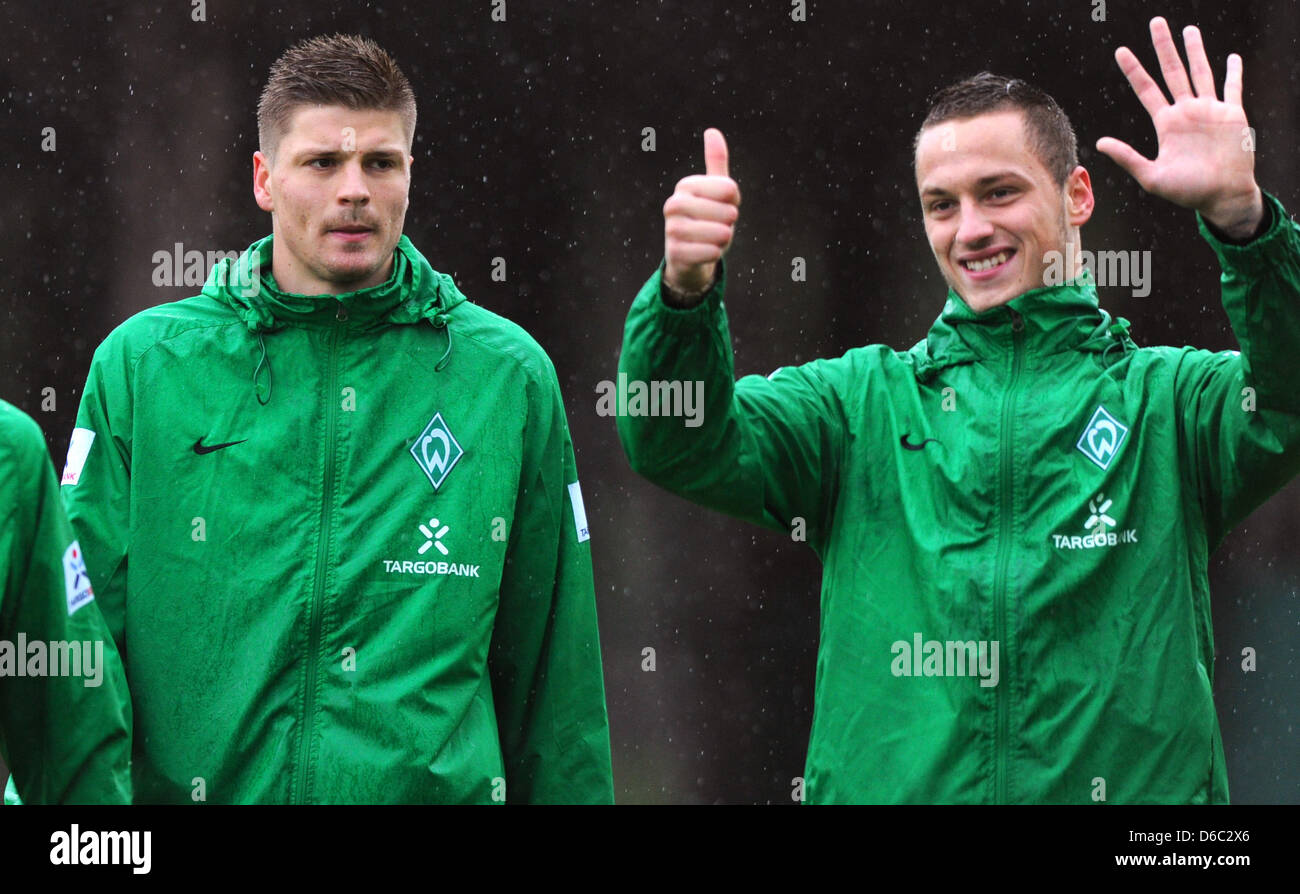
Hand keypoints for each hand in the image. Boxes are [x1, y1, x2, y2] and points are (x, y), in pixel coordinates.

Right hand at [663, 128, 740, 295]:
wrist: (688, 256)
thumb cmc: (707, 219)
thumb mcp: (715, 191)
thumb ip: (716, 162)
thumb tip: (712, 131)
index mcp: (685, 185)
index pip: (730, 189)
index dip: (734, 201)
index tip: (721, 205)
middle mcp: (674, 205)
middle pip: (728, 212)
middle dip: (730, 223)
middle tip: (718, 225)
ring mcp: (672, 229)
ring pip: (720, 234)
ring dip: (724, 239)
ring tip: (714, 239)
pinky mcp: (675, 253)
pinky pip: (711, 253)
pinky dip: (715, 254)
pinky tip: (707, 252)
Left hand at [1096, 17, 1262, 237]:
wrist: (1221, 197)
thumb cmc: (1187, 192)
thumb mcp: (1151, 176)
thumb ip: (1127, 157)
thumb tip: (1099, 143)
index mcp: (1166, 124)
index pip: (1146, 89)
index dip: (1134, 70)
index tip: (1120, 51)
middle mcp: (1186, 112)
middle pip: (1172, 71)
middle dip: (1163, 47)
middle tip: (1155, 22)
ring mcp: (1210, 111)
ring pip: (1200, 72)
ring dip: (1195, 51)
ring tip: (1188, 30)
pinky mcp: (1232, 114)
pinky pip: (1233, 88)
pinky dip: (1234, 72)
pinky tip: (1232, 57)